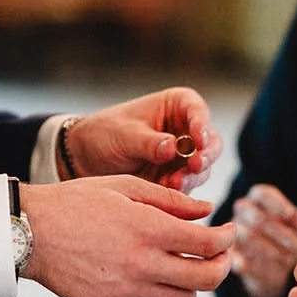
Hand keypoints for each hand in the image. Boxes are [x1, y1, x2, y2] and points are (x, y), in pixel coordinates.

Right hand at [22, 175, 236, 296]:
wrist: (29, 232)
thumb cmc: (76, 201)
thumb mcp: (125, 187)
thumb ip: (171, 201)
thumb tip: (207, 211)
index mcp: (148, 230)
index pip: (208, 245)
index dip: (227, 238)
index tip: (228, 232)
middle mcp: (141, 264)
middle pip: (205, 280)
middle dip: (221, 266)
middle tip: (219, 255)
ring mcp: (126, 290)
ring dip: (190, 283)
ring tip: (182, 265)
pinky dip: (155, 294)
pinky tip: (145, 274)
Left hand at [61, 87, 222, 191]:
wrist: (86, 158)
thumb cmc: (105, 133)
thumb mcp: (124, 134)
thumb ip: (149, 142)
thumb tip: (173, 148)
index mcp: (176, 106)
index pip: (197, 111)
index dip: (202, 125)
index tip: (199, 141)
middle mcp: (186, 130)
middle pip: (210, 142)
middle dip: (205, 155)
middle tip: (195, 165)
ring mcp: (184, 156)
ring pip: (202, 168)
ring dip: (192, 176)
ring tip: (174, 182)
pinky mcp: (178, 178)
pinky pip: (188, 185)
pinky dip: (180, 190)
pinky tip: (167, 190)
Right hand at [231, 184, 296, 296]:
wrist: (279, 268)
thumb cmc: (294, 240)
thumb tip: (296, 217)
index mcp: (260, 199)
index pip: (262, 193)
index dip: (275, 203)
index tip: (289, 214)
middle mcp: (243, 213)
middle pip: (255, 216)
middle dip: (277, 232)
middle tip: (294, 246)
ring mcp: (235, 233)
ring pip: (245, 235)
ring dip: (269, 249)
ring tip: (285, 259)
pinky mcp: (232, 255)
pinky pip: (235, 257)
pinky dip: (246, 264)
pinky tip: (263, 268)